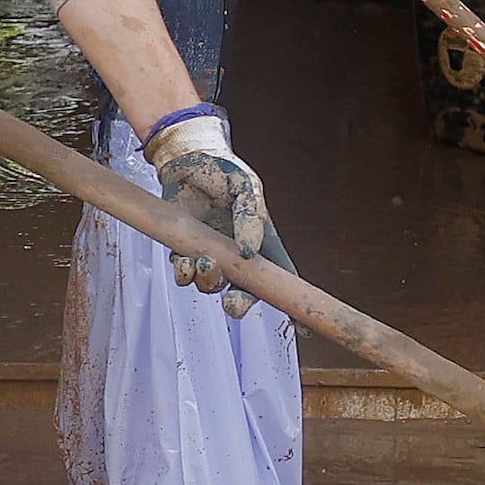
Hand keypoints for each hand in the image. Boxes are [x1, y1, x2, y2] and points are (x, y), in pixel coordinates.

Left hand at [143, 111, 288, 316]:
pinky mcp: (183, 250)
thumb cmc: (225, 172)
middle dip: (240, 304)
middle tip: (233, 302)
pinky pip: (185, 275)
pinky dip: (185, 273)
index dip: (291, 301)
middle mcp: (238, 255)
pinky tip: (184, 261)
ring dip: (209, 282)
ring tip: (204, 262)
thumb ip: (250, 217)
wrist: (188, 159)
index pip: (281, 276)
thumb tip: (248, 253)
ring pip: (212, 286)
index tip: (300, 325)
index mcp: (262, 242)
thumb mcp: (246, 187)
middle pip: (245, 293)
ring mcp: (210, 255)